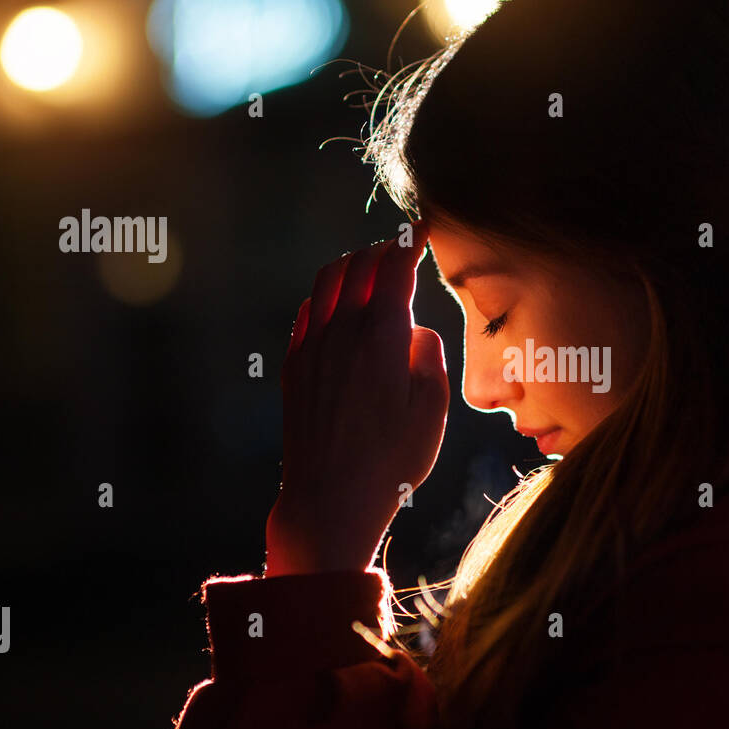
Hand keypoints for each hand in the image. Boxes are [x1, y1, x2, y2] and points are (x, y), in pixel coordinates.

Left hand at [265, 221, 449, 576]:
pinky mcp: (294, 368)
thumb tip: (415, 333)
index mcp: (381, 338)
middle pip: (358, 266)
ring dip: (350, 264)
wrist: (330, 500)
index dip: (411, 243)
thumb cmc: (391, 461)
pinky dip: (325, 293)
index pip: (395, 270)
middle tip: (401, 247)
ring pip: (326, 282)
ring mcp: (312, 348)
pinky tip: (336, 302)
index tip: (423, 228)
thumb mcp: (434, 410)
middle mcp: (341, 333)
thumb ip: (429, 357)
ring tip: (369, 265)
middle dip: (382, 249)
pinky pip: (306, 311)